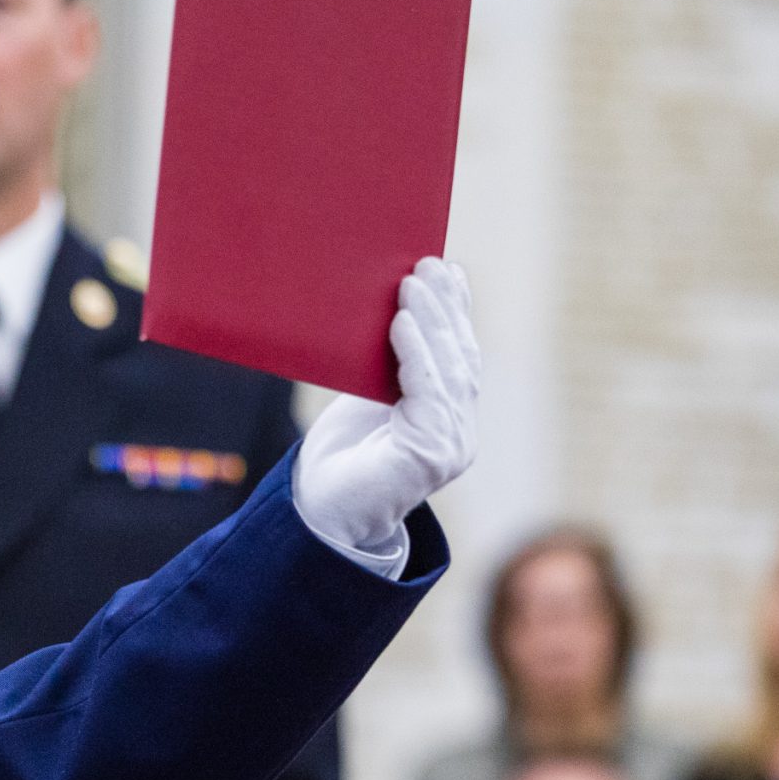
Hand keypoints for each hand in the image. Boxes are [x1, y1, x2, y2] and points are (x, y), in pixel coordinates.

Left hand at [294, 259, 478, 559]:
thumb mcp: (368, 401)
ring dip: (432, 321)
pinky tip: (402, 324)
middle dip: (446, 307)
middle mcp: (458, 433)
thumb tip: (390, 309)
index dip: (455, 312)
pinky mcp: (431, 456)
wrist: (319, 516)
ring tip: (414, 282)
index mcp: (447, 419)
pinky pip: (428, 393)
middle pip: (459, 358)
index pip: (457, 356)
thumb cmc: (340, 458)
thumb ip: (387, 368)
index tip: (447, 269)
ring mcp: (451, 446)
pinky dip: (416, 354)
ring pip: (449, 371)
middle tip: (430, 263)